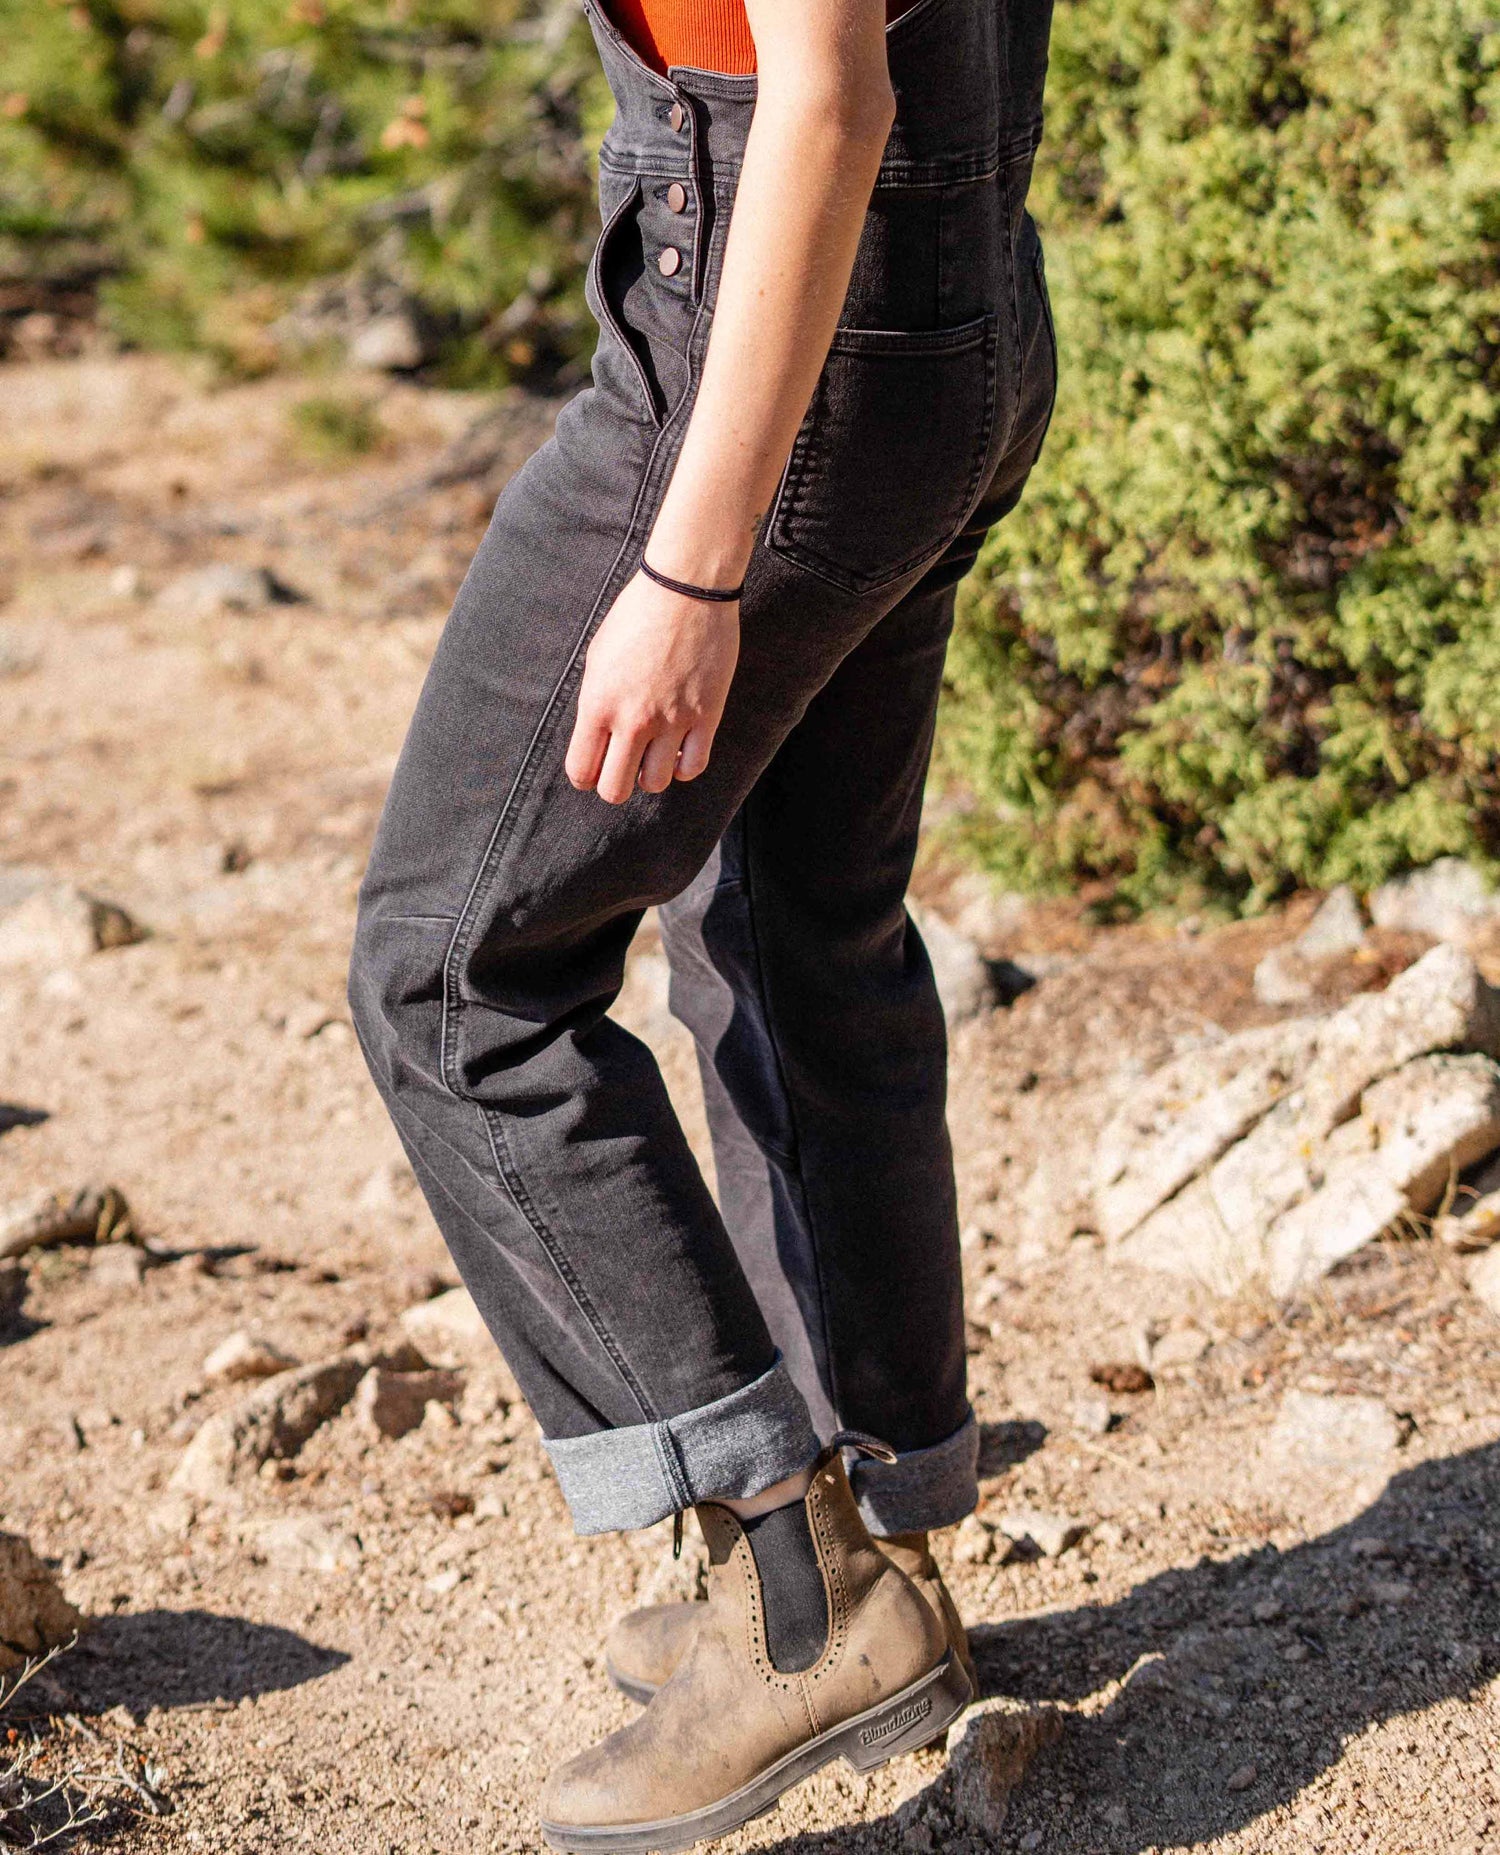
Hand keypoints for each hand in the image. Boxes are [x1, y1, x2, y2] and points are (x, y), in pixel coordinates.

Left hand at [565, 570, 739, 804]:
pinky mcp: (706, 715)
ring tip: (654, 755)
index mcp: (598, 704)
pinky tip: (679, 750)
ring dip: (652, 775)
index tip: (593, 770)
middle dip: (615, 785)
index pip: (581, 770)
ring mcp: (671, 720)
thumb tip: (598, 740)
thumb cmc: (635, 617)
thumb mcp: (598, 659)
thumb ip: (596, 704)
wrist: (684, 590)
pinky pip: (694, 767)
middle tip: (623, 769)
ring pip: (656, 783)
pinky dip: (684, 767)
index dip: (585, 778)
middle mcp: (632, 719)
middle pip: (615, 790)